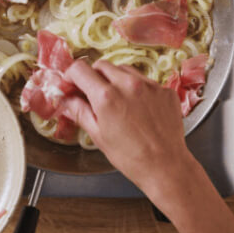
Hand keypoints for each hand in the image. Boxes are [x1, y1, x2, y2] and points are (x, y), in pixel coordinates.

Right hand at [60, 59, 193, 197]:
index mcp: (106, 96)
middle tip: (92, 93)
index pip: (80, 69)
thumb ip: (80, 112)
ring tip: (117, 101)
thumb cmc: (131, 157)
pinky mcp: (164, 90)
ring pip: (124, 69)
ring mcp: (149, 85)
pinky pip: (145, 80)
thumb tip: (67, 100)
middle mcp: (128, 84)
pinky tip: (138, 107)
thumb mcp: (98, 136)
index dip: (71, 76)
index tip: (72, 84)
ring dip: (115, 80)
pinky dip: (136, 88)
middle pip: (101, 65)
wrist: (166, 167)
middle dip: (93, 76)